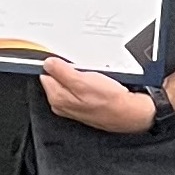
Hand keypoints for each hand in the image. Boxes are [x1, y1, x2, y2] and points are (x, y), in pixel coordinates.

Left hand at [38, 58, 155, 134]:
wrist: (128, 112)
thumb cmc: (109, 100)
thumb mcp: (83, 82)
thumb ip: (62, 72)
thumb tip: (48, 63)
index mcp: (57, 98)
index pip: (46, 73)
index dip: (56, 64)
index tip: (66, 61)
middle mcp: (61, 103)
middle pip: (56, 77)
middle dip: (67, 70)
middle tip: (84, 70)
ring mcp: (71, 105)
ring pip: (68, 81)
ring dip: (78, 75)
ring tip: (93, 76)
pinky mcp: (82, 104)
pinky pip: (79, 87)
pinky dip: (86, 81)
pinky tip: (96, 82)